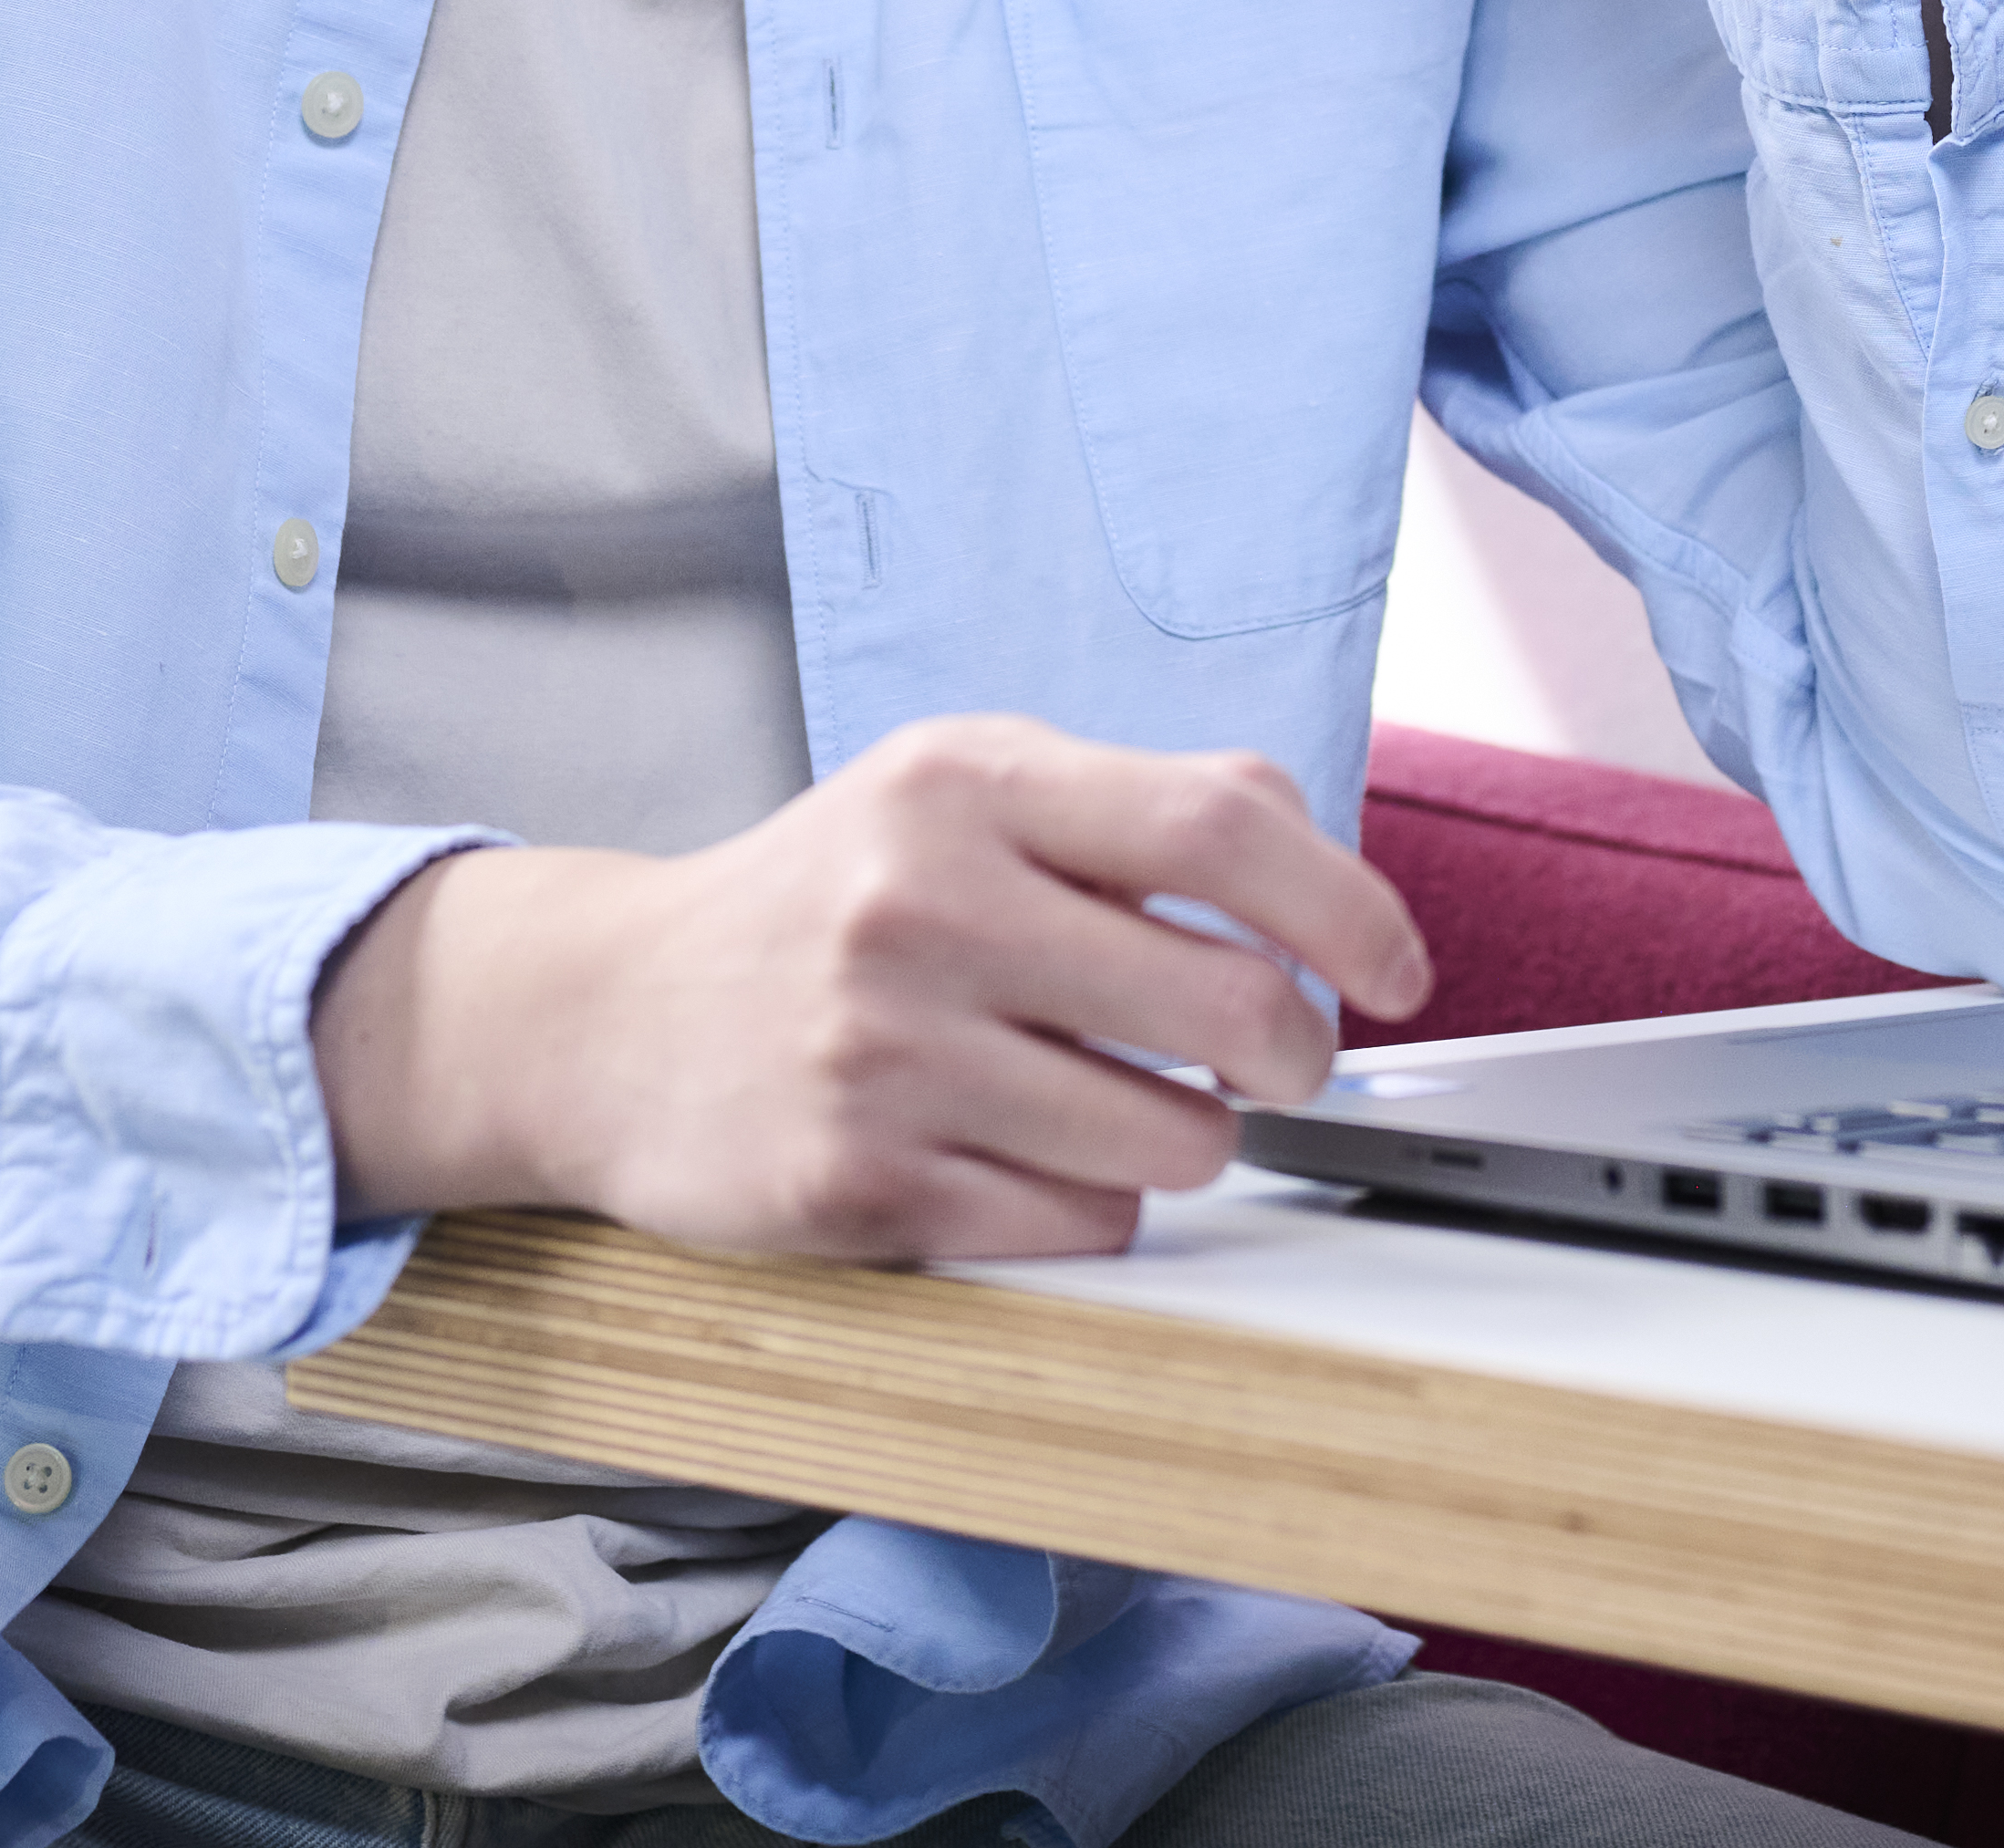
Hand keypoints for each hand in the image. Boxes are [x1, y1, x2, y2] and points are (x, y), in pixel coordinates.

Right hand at [307, 713, 1431, 1258]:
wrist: (607, 1015)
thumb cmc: (824, 899)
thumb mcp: (957, 791)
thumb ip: (1129, 807)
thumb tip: (1321, 870)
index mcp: (967, 780)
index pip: (1223, 824)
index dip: (1349, 909)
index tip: (1396, 971)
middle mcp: (922, 902)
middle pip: (1229, 1002)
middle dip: (1289, 1054)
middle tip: (1268, 1061)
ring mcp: (884, 1050)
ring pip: (1170, 1137)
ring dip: (1184, 1138)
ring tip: (1115, 1102)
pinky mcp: (855, 1182)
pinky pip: (1077, 1223)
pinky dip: (1088, 1204)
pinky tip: (1023, 1157)